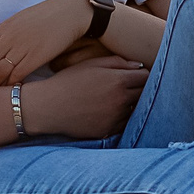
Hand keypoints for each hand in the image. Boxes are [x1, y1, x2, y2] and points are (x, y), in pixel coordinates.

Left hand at [0, 0, 90, 87]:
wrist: (71, 12)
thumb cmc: (47, 15)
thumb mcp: (20, 20)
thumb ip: (7, 33)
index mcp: (3, 28)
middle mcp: (9, 38)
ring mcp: (22, 48)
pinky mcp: (36, 57)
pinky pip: (16, 75)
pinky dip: (10, 85)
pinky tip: (9, 91)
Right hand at [19, 54, 145, 138]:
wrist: (47, 107)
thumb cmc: (67, 81)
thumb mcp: (90, 64)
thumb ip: (117, 62)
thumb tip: (138, 65)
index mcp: (118, 80)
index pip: (146, 76)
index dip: (141, 74)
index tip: (134, 75)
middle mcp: (121, 100)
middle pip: (145, 93)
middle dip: (139, 89)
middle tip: (129, 86)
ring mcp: (115, 117)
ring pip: (136, 110)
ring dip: (131, 104)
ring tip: (116, 99)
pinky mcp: (108, 130)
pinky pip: (124, 124)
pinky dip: (121, 118)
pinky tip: (107, 111)